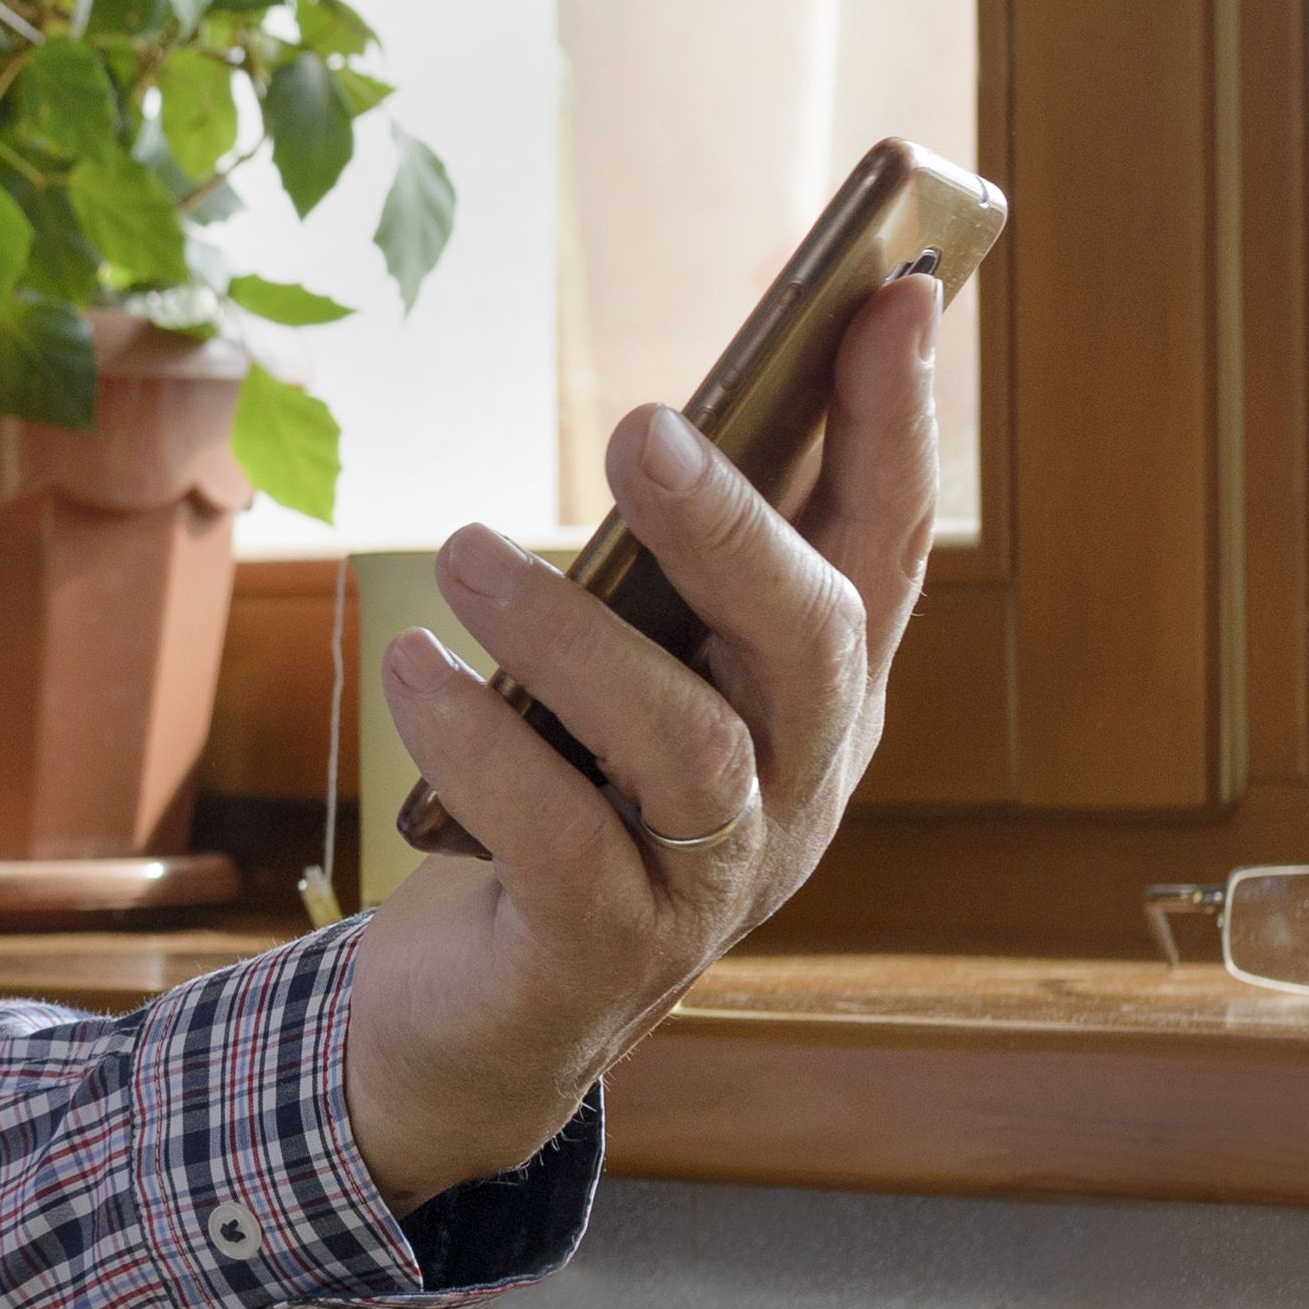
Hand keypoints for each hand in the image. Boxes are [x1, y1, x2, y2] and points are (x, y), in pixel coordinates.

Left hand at [339, 273, 943, 1199]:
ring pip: (691, 745)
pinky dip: (482, 746)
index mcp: (818, 701)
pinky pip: (560, 838)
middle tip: (639, 429)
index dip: (897, 424)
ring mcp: (714, 882)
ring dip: (571, 633)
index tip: (891, 291)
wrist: (485, 1017)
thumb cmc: (561, 800)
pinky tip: (412, 670)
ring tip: (463, 554)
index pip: (885, 547)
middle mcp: (796, 789)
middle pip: (815, 643)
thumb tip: (667, 419)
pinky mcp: (607, 950)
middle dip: (737, 527)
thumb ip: (663, 571)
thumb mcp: (628, 671)